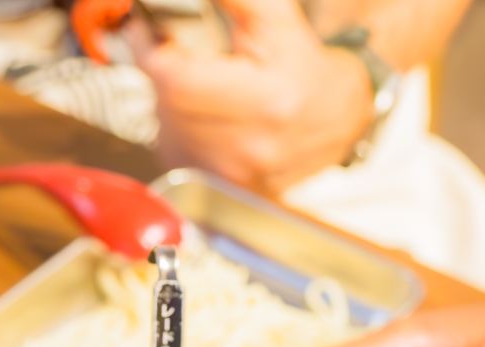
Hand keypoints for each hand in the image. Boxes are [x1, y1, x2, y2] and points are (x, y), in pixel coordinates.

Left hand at [127, 0, 373, 192]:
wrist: (337, 118)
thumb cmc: (305, 68)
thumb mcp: (275, 18)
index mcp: (264, 103)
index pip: (175, 79)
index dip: (152, 49)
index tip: (148, 31)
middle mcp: (249, 148)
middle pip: (167, 103)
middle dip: (163, 71)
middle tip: (178, 53)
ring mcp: (236, 176)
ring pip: (166, 128)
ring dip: (170, 100)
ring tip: (201, 84)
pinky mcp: (223, 189)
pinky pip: (175, 152)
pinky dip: (178, 128)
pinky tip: (204, 114)